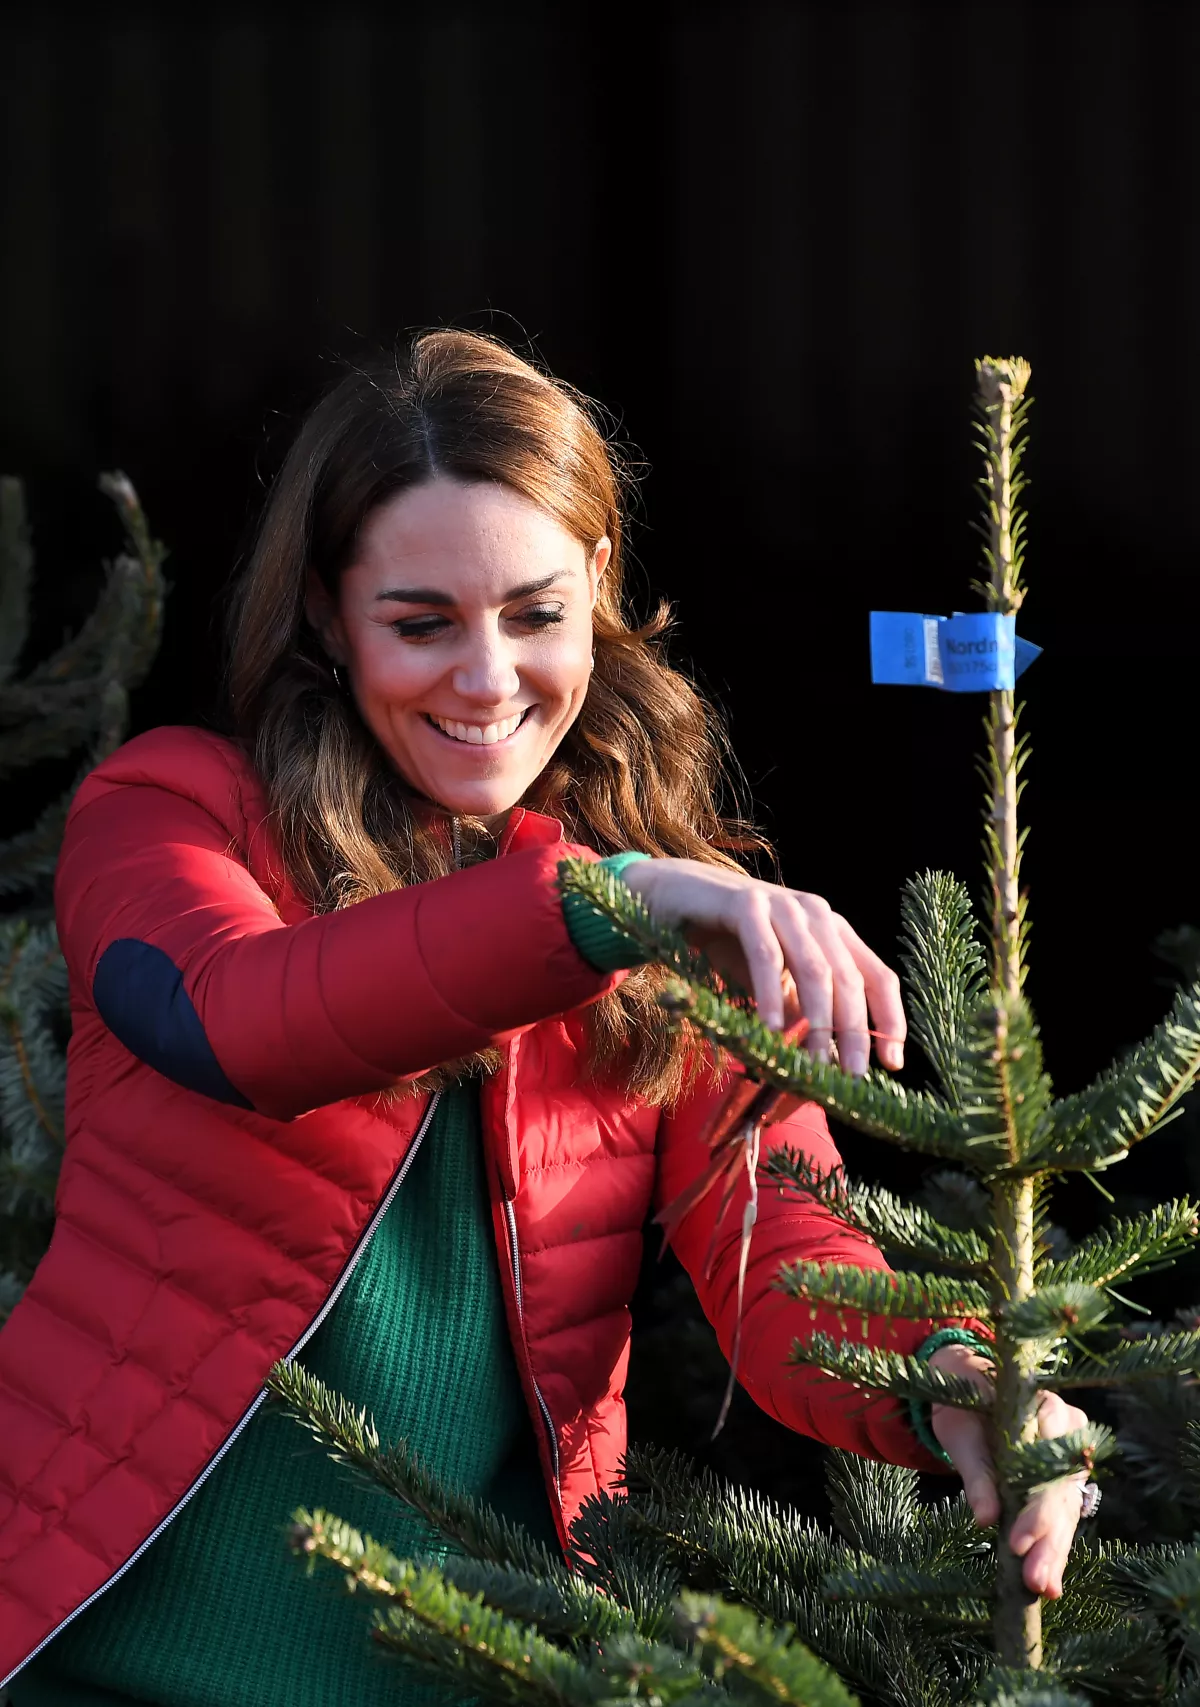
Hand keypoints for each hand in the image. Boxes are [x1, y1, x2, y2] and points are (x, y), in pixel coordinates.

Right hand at [621, 858, 904, 1075]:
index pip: (877, 975)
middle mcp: (816, 914)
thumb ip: (798, 1012)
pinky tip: (771, 1029)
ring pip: (815, 968)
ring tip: (814, 1064)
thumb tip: (821, 1064)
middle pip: (850, 978)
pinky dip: (771, 995)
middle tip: (852, 1076)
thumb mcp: (774, 982)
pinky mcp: (745, 905)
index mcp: (833, 931)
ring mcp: (783, 905)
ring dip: (818, 1021)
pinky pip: (766, 956)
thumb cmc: (728, 943)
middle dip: (854, 1031)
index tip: (891, 1063)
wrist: (673, 897)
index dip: (890, 1018)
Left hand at [928, 1342, 1088, 1598]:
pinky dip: (1053, 1548)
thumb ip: (978, 1472)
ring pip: (1065, 1511)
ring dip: (1054, 1552)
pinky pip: (1062, 1516)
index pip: (1046, 1467)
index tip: (1018, 1542)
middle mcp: (1068, 1432)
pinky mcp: (1064, 1482)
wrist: (970, 1390)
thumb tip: (986, 1518)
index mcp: (1043, 1407)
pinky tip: (1050, 1583)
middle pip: (1060, 1495)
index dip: (1035, 1509)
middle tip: (1037, 1581)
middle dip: (1048, 1541)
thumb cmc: (964, 1406)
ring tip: (1045, 1589)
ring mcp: (1070, 1458)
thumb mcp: (961, 1433)